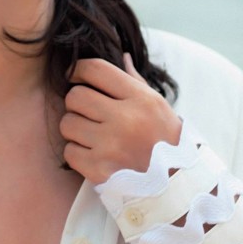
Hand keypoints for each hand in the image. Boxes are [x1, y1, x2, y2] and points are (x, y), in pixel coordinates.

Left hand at [60, 52, 182, 184]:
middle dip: (76, 103)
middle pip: (74, 96)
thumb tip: (122, 56)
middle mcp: (126, 120)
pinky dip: (77, 153)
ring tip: (91, 135)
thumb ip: (136, 82)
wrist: (177, 187)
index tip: (75, 77)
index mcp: (141, 99)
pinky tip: (93, 155)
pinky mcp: (100, 171)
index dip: (77, 70)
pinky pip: (69, 151)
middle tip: (87, 112)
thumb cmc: (166, 142)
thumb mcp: (159, 107)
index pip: (95, 69)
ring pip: (67, 123)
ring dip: (74, 129)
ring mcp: (111, 146)